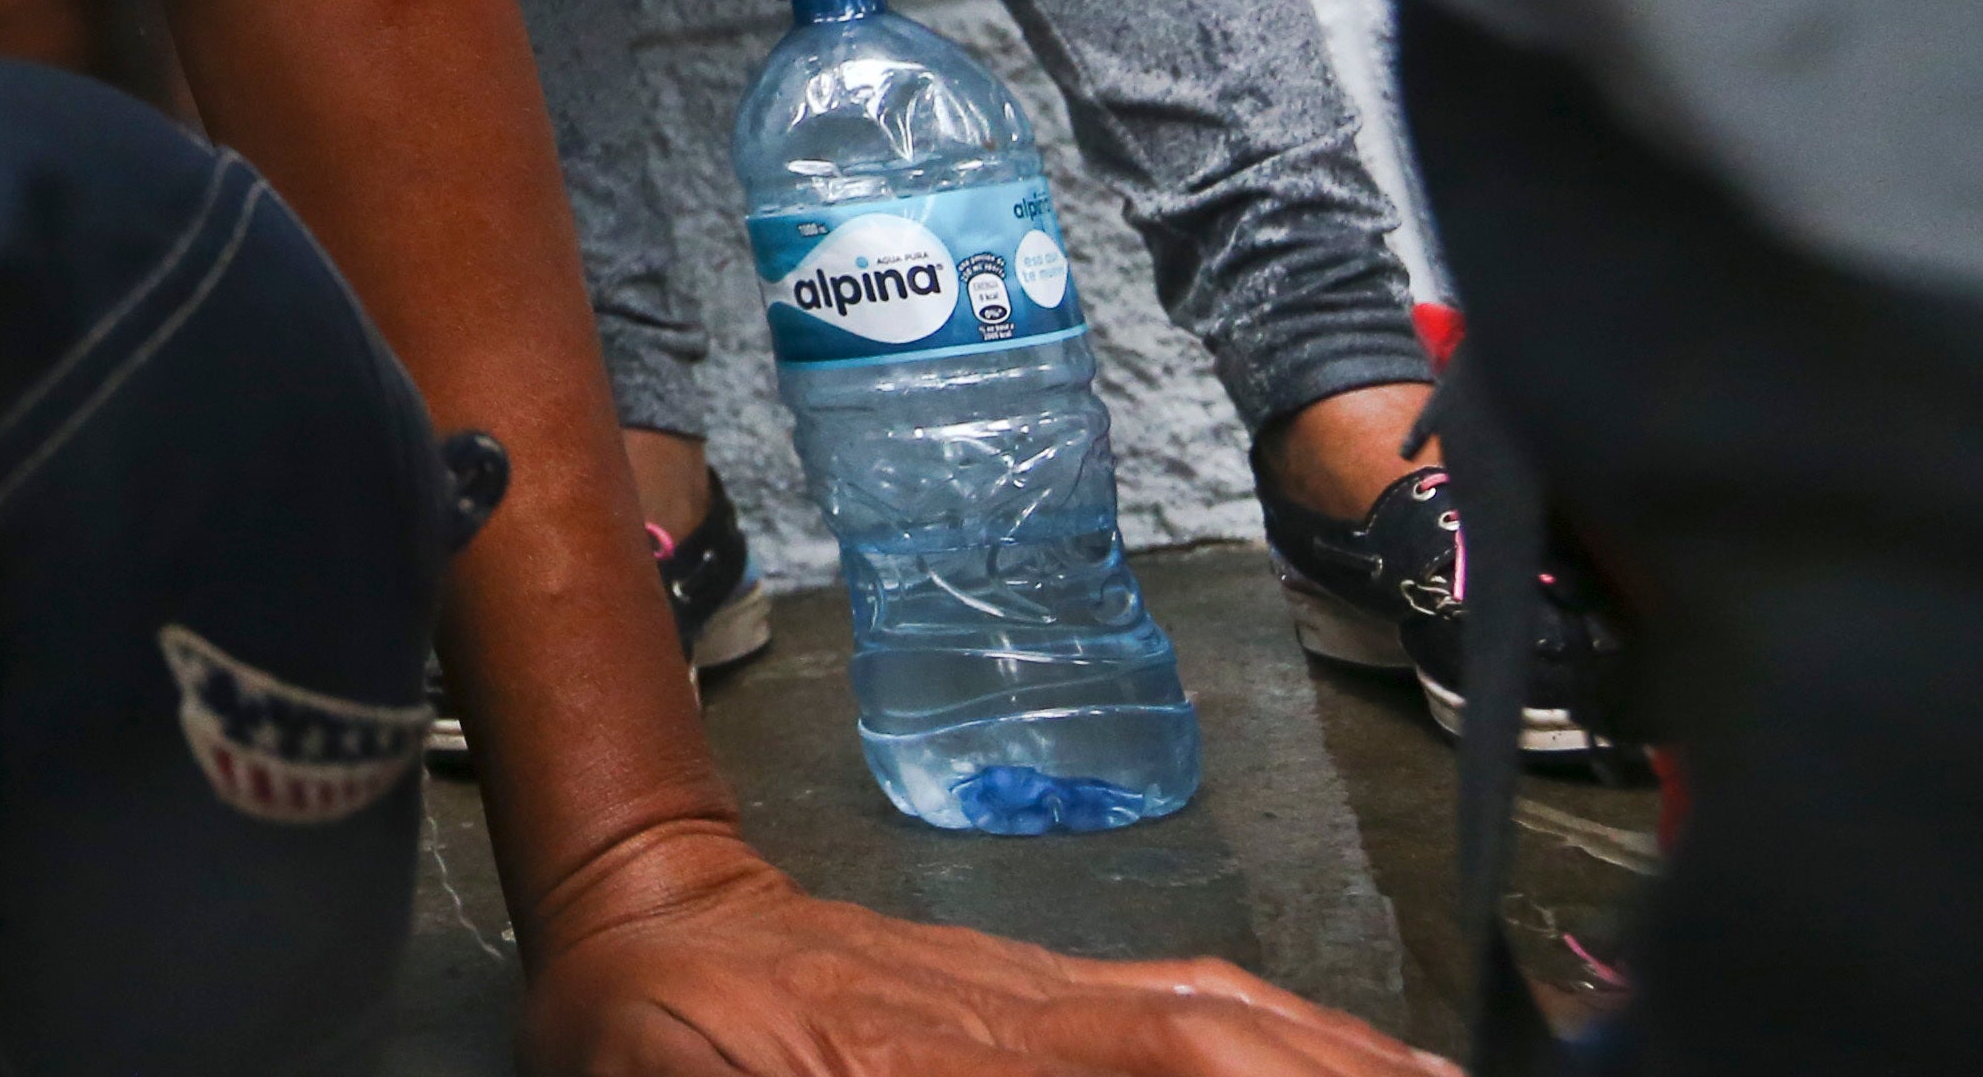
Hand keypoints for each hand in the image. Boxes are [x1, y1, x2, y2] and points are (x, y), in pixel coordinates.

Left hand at [522, 842, 1445, 1076]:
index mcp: (945, 1066)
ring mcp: (1031, 988)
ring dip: (1336, 1057)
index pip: (1151, 1062)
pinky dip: (1285, 1029)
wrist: (634, 922)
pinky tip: (1348, 1056)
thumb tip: (1111, 1026)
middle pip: (1214, 1039)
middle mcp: (1017, 1017)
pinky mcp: (1029, 981)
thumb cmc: (662, 1046)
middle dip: (1333, 1075)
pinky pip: (1182, 997)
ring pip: (1217, 1015)